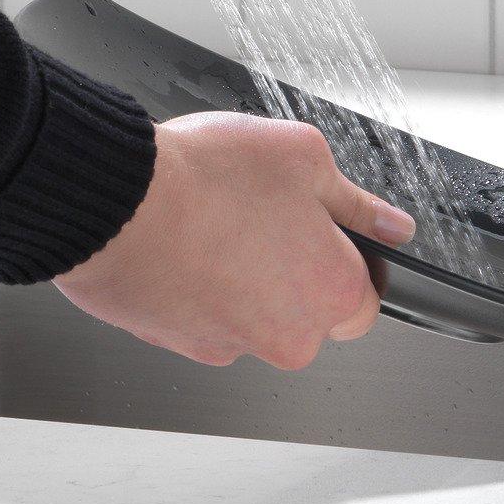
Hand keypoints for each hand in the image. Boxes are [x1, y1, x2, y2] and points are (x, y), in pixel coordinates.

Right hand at [56, 113, 416, 370]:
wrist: (113, 201)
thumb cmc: (204, 177)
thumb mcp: (303, 157)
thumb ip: (357, 202)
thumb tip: (390, 224)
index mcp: (330, 292)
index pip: (363, 301)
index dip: (346, 262)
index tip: (324, 235)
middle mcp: (285, 336)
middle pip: (305, 314)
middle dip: (291, 272)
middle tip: (262, 217)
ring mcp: (228, 345)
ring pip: (251, 317)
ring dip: (241, 280)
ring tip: (214, 223)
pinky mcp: (177, 344)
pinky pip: (202, 318)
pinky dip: (197, 288)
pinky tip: (183, 243)